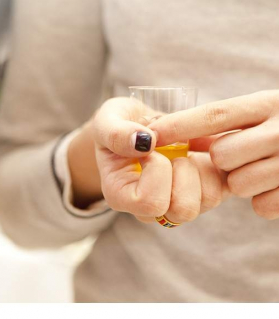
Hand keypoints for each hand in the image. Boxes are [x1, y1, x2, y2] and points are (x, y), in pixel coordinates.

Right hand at [86, 97, 228, 223]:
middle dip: (182, 170)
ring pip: (209, 200)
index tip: (150, 147)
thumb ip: (115, 133)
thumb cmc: (119, 125)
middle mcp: (152, 209)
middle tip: (170, 150)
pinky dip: (217, 162)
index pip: (151, 203)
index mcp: (122, 197)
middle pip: (183, 210)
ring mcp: (180, 202)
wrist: (139, 124)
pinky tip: (199, 148)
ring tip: (183, 148)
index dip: (157, 169)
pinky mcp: (205, 190)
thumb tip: (144, 142)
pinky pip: (225, 185)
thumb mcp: (107, 121)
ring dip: (200, 165)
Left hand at [149, 90, 278, 219]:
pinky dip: (261, 199)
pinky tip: (274, 184)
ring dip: (240, 180)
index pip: (214, 115)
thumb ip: (222, 124)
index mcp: (270, 103)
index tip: (152, 135)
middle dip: (221, 159)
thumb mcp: (262, 112)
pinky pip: (260, 206)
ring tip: (257, 168)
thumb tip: (174, 135)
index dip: (180, 126)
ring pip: (238, 183)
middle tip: (236, 154)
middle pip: (223, 154)